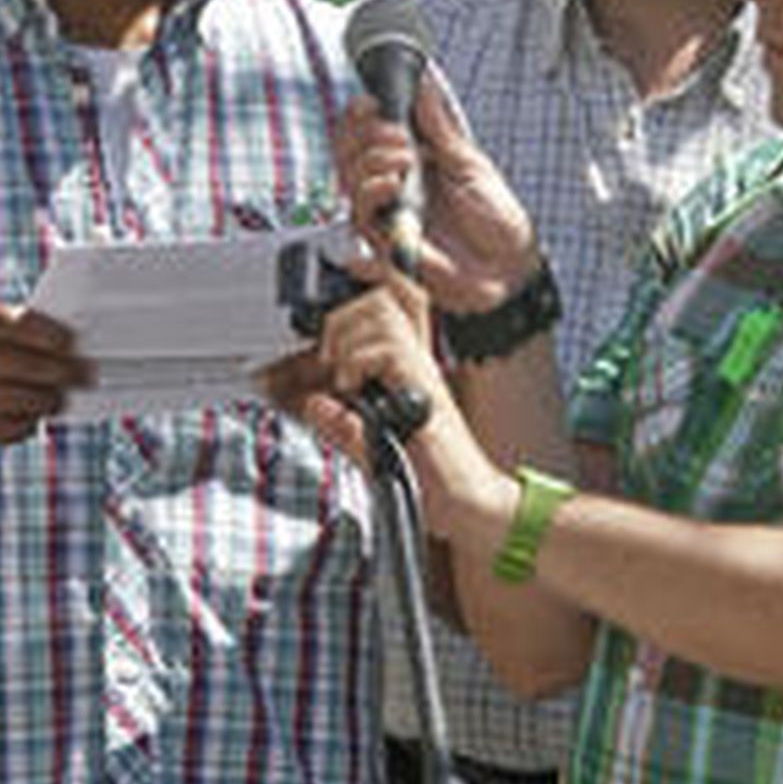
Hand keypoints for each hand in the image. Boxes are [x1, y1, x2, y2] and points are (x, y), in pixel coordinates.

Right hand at [0, 302, 90, 467]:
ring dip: (44, 401)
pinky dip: (23, 425)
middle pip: (17, 363)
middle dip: (57, 370)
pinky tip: (32, 421)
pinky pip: (2, 426)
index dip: (45, 332)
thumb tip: (68, 349)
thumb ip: (9, 339)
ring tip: (58, 400)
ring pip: (14, 398)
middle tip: (83, 375)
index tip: (72, 342)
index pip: (9, 321)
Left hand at [297, 268, 503, 540]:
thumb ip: (342, 427)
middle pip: (380, 299)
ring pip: (380, 312)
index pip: (392, 308)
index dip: (371, 282)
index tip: (346, 277)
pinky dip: (358, 363)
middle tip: (332, 361)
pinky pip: (386, 349)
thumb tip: (314, 404)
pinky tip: (355, 388)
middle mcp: (417, 364)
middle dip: (342, 320)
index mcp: (406, 372)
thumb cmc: (431, 481)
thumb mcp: (373, 450)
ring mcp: (422, 372)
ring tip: (345, 377)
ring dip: (348, 340)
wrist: (468, 506)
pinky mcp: (424, 387)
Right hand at [336, 73, 540, 313]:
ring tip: (406, 157)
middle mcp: (393, 183)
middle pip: (350, 148)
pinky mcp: (385, 238)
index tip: (371, 100)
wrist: (507, 269)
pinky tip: (393, 183)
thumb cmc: (495, 220)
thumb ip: (440, 127)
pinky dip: (372, 189)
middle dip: (364, 130)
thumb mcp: (469, 164)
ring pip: (350, 175)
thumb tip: (424, 85)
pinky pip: (360, 210)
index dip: (362, 113)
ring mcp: (387, 210)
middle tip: (397, 132)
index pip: (369, 131)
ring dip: (372, 156)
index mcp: (413, 161)